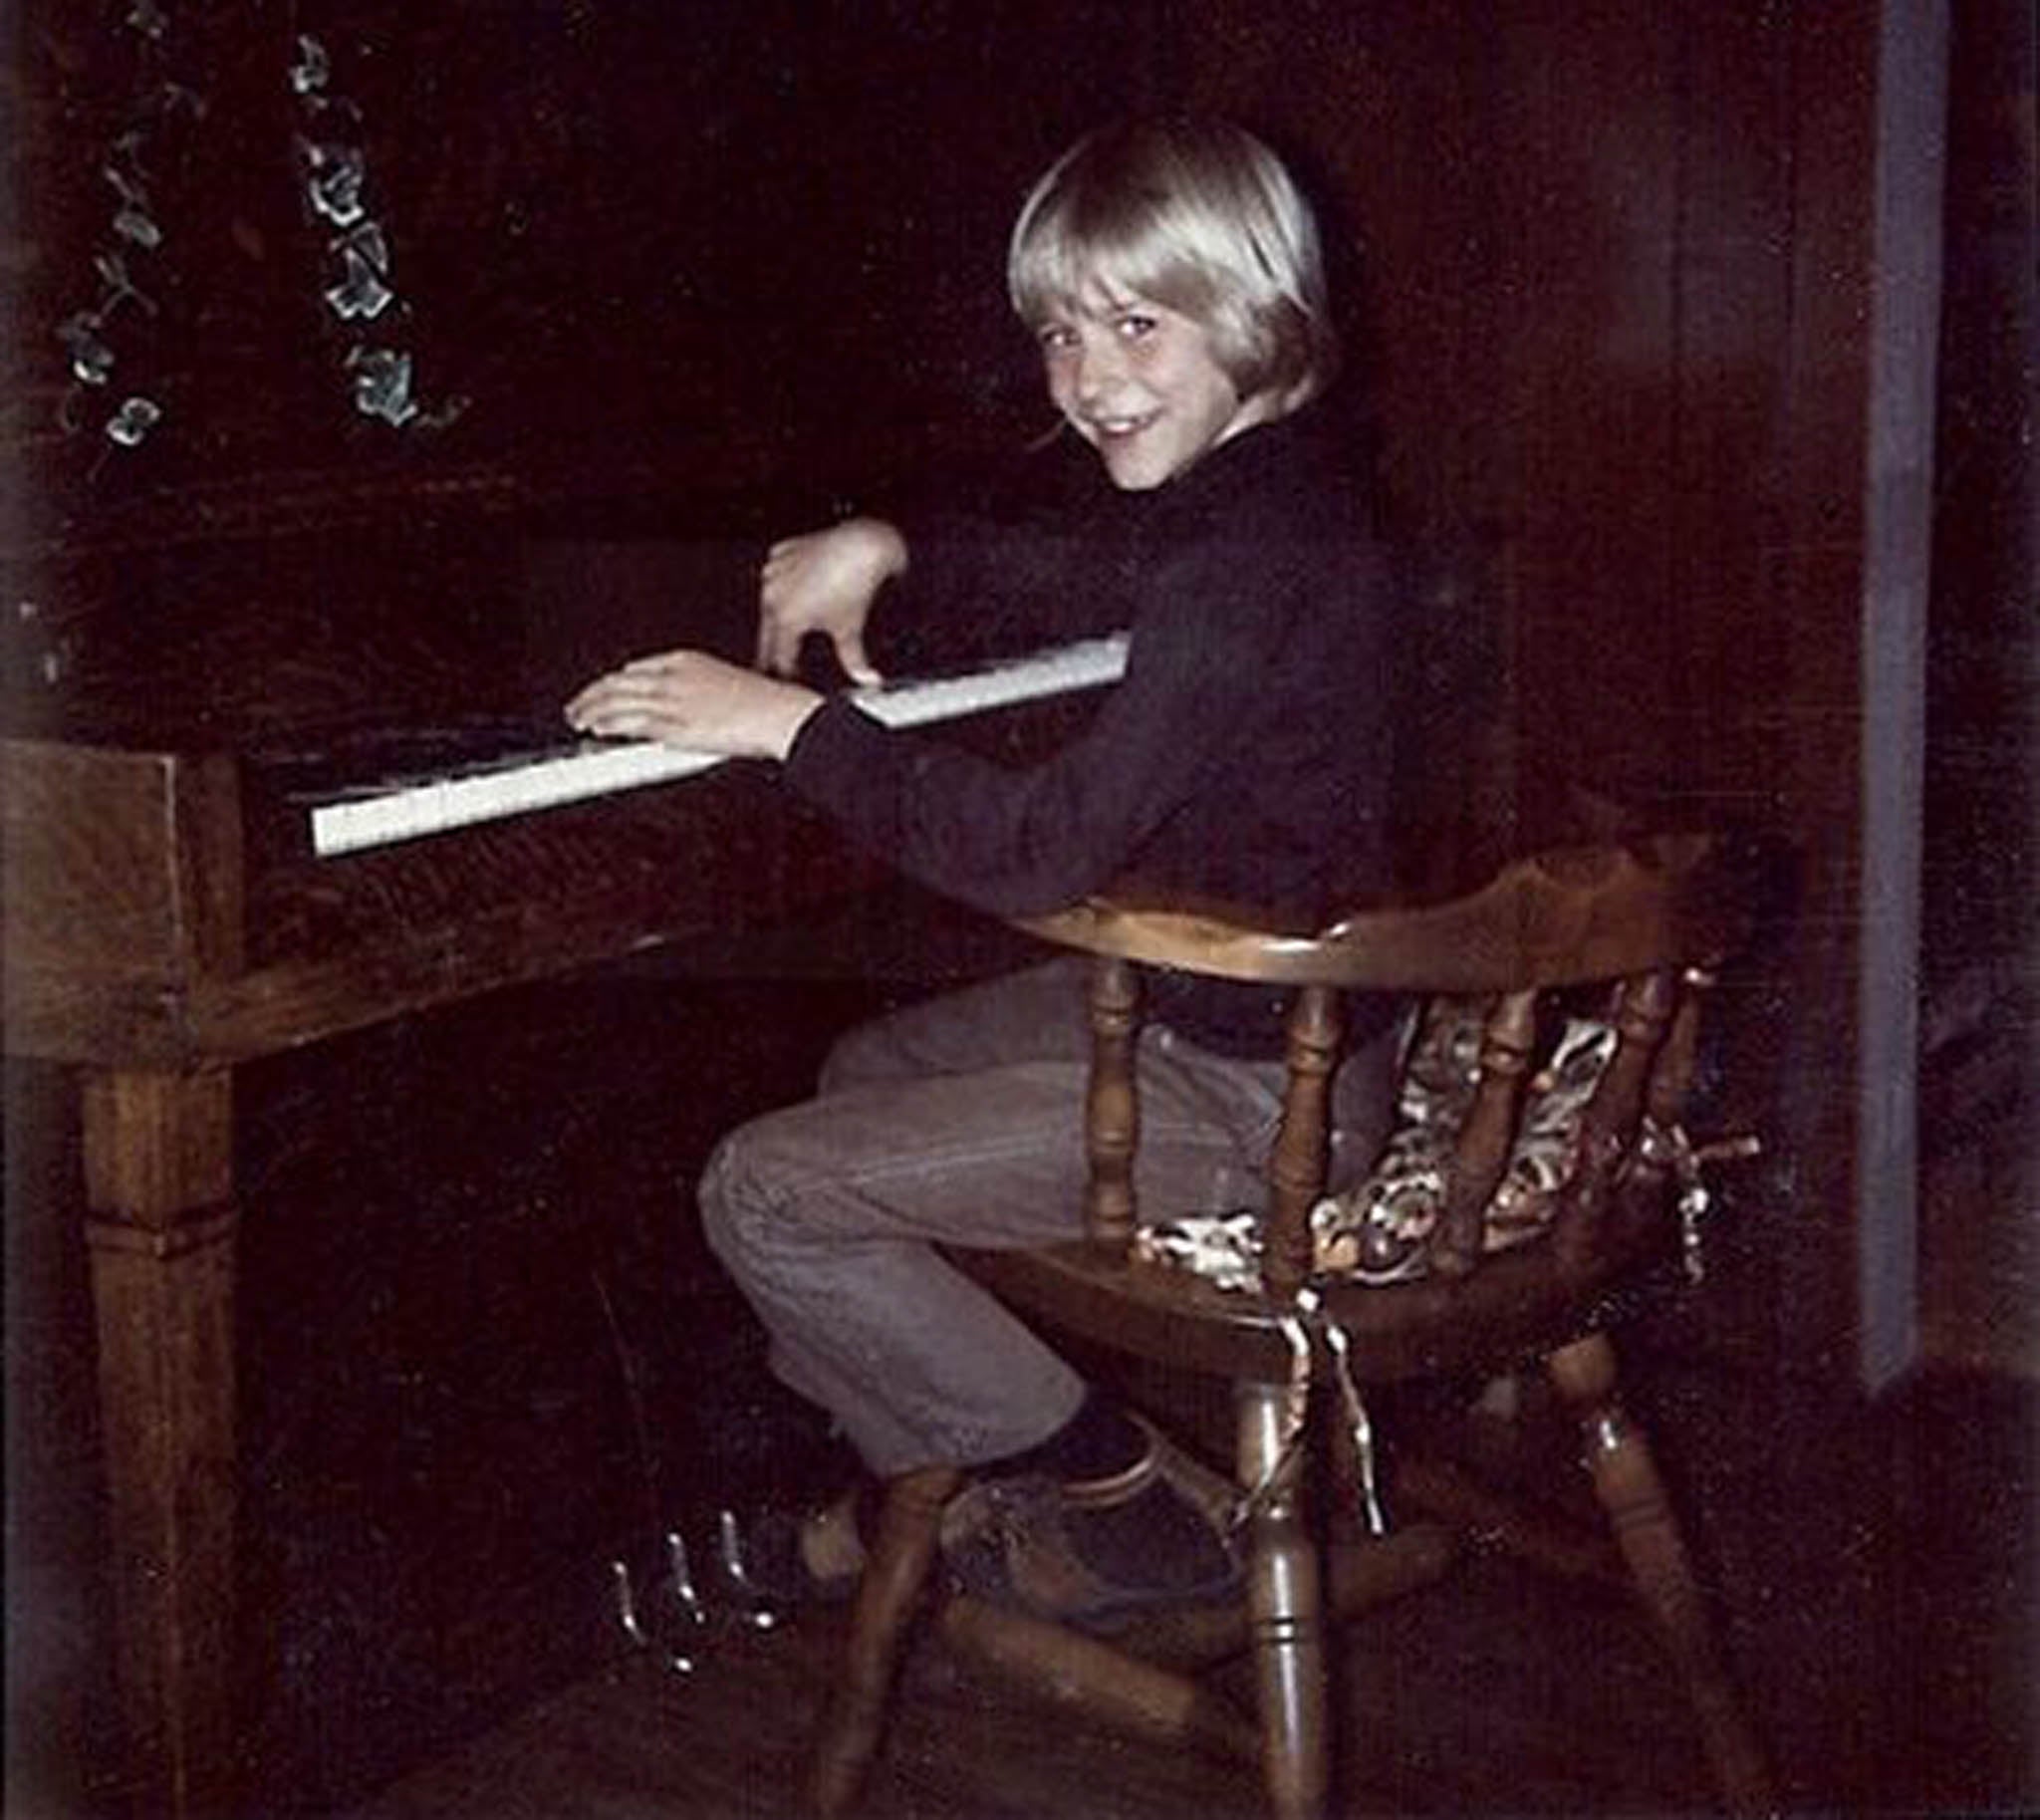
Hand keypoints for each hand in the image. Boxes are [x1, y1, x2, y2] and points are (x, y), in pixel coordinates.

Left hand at [564, 649, 821, 761]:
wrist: (778, 713)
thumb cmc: (762, 702)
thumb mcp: (724, 684)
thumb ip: (697, 691)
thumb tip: (684, 706)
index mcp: (685, 660)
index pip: (636, 668)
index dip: (614, 681)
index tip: (605, 690)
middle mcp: (672, 677)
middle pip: (618, 682)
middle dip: (593, 693)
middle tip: (577, 705)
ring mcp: (671, 700)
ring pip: (616, 700)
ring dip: (591, 709)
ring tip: (578, 718)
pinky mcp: (673, 725)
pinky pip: (630, 722)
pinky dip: (608, 723)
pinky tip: (597, 728)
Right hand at [756, 516, 905, 682]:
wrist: (862, 546)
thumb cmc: (855, 583)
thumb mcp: (851, 630)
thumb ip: (855, 662)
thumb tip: (866, 680)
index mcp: (785, 618)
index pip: (778, 657)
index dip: (785, 673)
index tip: (789, 680)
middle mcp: (773, 594)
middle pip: (768, 632)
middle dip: (772, 649)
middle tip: (774, 664)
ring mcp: (774, 570)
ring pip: (769, 601)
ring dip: (776, 615)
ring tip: (786, 627)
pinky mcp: (781, 552)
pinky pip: (776, 574)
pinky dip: (783, 585)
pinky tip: (795, 591)